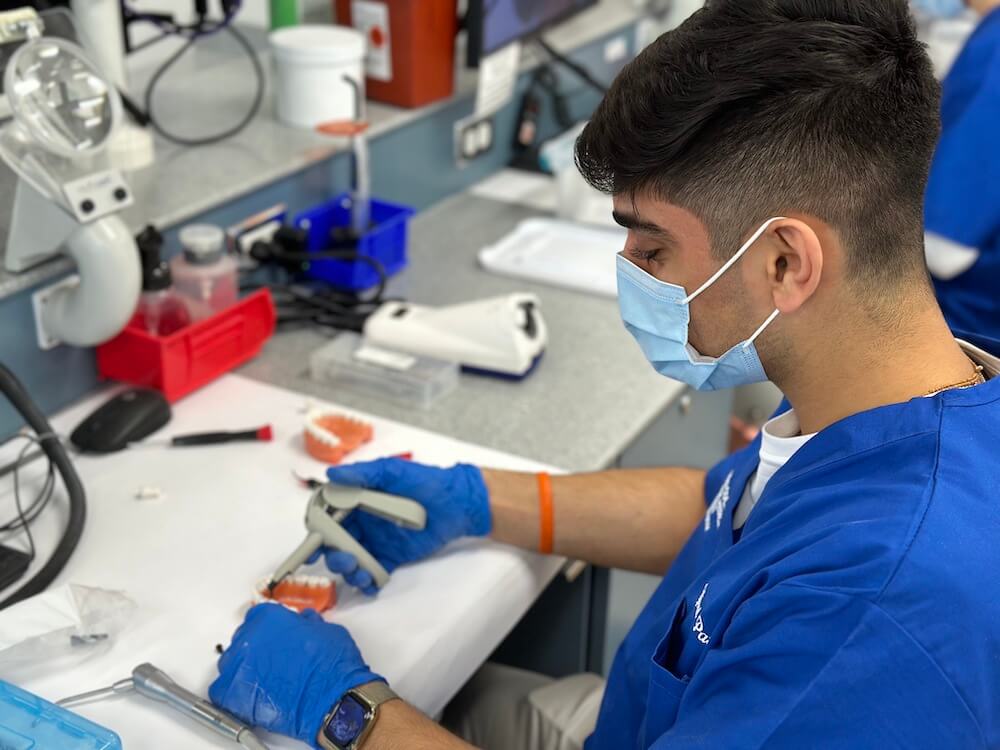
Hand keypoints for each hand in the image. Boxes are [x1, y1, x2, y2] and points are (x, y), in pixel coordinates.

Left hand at [209, 603, 382, 744]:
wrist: (330, 698)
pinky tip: (249, 695)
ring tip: (262, 679)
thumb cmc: (331, 665)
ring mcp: (240, 665)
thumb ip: (308, 623)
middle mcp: (250, 637)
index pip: (258, 616)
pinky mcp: (233, 693)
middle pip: (243, 638)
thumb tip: (304, 623)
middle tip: (272, 659)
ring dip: (244, 668)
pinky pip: (221, 690)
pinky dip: (232, 693)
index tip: (273, 636)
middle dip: (256, 647)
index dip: (268, 628)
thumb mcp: (326, 630)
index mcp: (269, 617)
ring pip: (231, 662)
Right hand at [315, 459, 490, 594]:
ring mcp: (376, 541)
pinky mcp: (391, 557)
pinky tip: (371, 583)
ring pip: (352, 560)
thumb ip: (363, 473)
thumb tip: (332, 473)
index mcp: (358, 500)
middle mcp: (363, 522)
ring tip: (359, 573)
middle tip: (343, 561)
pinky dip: (368, 581)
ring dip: (350, 571)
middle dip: (334, 556)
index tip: (313, 542)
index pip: (328, 517)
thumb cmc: (425, 481)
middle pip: (336, 543)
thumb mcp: (392, 471)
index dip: (317, 530)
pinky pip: (374, 572)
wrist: (457, 502)